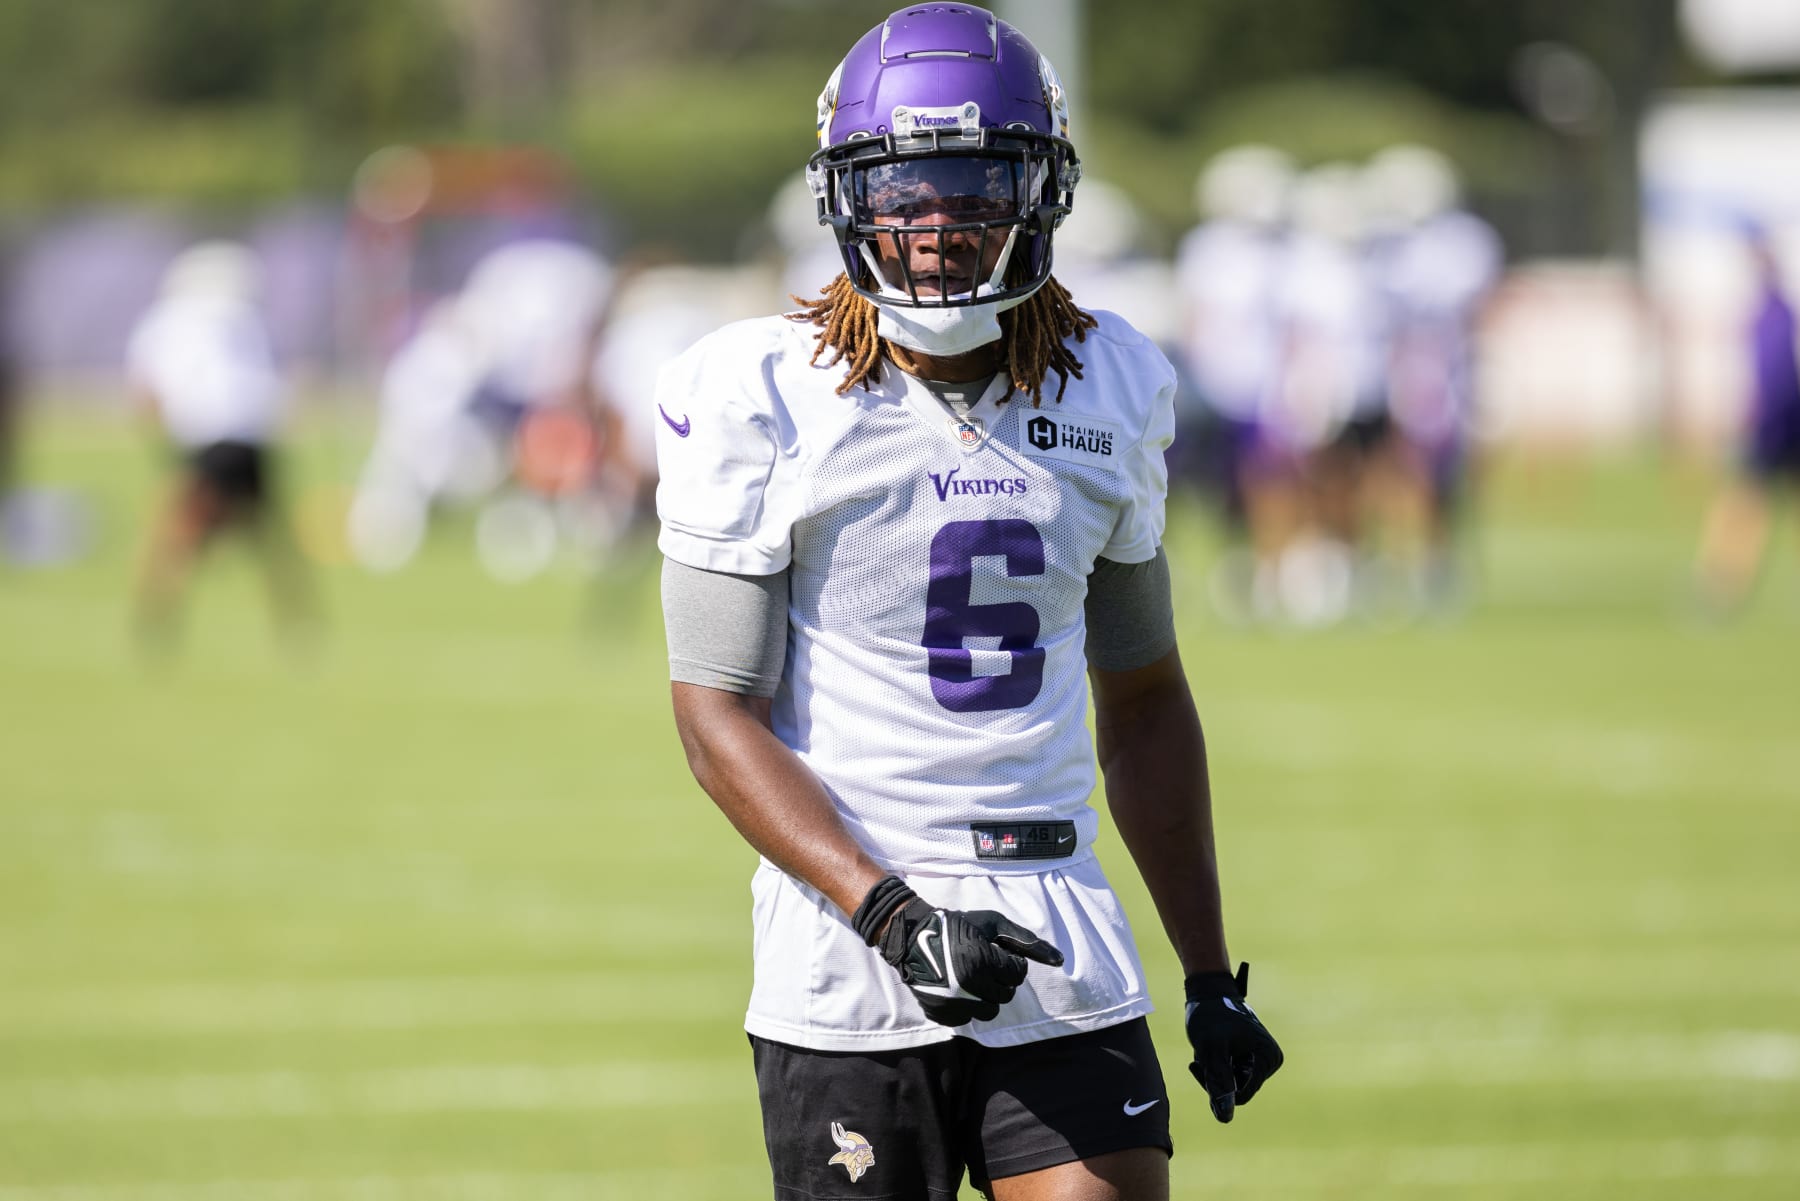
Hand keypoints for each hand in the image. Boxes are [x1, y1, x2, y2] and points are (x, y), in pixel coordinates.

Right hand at [851, 877, 1063, 1026]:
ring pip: (990, 1011)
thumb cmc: (958, 926)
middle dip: (1001, 980)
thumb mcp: (994, 924)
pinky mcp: (942, 1014)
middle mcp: (968, 986)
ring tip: (975, 978)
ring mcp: (953, 1003)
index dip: (1010, 962)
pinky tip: (959, 989)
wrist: (913, 938)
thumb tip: (1060, 961)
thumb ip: (1027, 941)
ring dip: (987, 995)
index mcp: (981, 962)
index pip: (1017, 974)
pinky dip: (968, 1006)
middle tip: (986, 965)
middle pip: (1006, 995)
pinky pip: (968, 1019)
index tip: (995, 952)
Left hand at [1184, 962, 1282, 1122]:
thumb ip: (1219, 1083)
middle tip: (1203, 1054)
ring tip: (1207, 1047)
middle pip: (1238, 1090)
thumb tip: (1225, 1119)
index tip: (1199, 1065)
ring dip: (1214, 1070)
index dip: (1216, 1087)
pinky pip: (1232, 1073)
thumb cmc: (1210, 1017)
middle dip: (1216, 1076)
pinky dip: (1216, 1064)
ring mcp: (1261, 1058)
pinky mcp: (1251, 1056)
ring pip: (1233, 1083)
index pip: (1241, 1096)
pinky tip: (1212, 1046)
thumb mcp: (1210, 1050)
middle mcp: (1270, 1059)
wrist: (1207, 991)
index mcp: (1268, 1058)